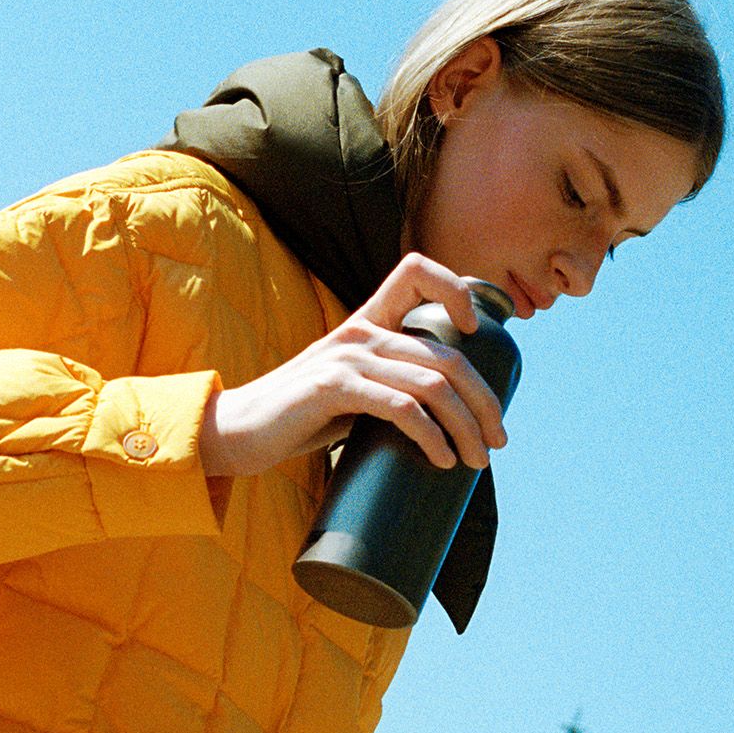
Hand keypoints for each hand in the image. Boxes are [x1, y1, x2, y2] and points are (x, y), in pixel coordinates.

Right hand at [198, 253, 509, 480]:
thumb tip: (436, 420)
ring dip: (466, 426)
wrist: (236, 433)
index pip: (417, 272)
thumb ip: (383, 387)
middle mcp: (360, 331)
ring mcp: (347, 357)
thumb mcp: (347, 391)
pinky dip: (430, 436)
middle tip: (497, 440)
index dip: (457, 290)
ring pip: (432, 384)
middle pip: (448, 355)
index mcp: (365, 323)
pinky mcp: (334, 388)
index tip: (477, 335)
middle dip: (484, 402)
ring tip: (477, 460)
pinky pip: (400, 408)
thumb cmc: (295, 420)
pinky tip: (441, 459)